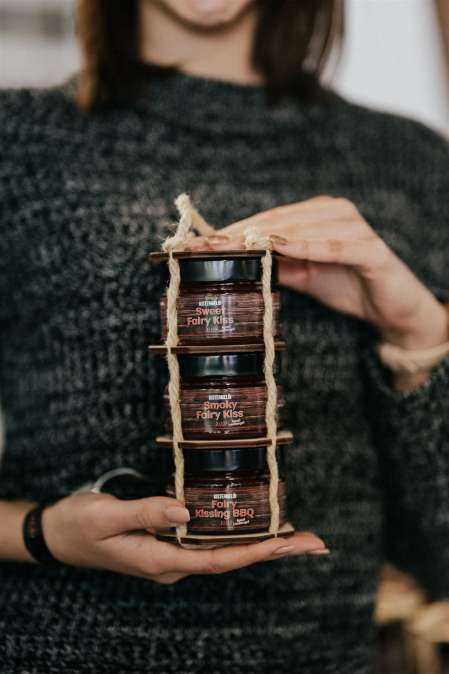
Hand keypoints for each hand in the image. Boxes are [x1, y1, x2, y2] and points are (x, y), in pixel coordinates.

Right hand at [42, 493, 327, 583]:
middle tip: (315, 542)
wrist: (58, 535)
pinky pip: (211, 544)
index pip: (217, 560)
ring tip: (299, 536)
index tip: (287, 543)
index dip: (254, 551)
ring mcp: (171, 556)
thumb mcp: (108, 515)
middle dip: (275, 551)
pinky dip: (238, 537)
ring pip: (225, 553)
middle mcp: (172, 563)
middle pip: (232, 560)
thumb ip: (147, 510)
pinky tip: (255, 529)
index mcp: (160, 560)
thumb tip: (187, 510)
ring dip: (262, 545)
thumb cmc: (80, 524)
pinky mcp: (168, 544)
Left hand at [190, 197, 447, 349]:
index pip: (266, 220)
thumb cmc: (348, 287)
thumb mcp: (303, 277)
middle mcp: (333, 213)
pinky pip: (332, 245)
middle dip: (238, 233)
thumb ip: (275, 264)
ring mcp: (353, 228)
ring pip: (300, 228)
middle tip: (203, 245)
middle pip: (277, 221)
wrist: (393, 311)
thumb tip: (236, 261)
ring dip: (264, 236)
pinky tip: (277, 246)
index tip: (198, 243)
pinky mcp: (369, 249)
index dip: (231, 231)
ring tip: (231, 244)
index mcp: (315, 216)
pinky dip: (304, 245)